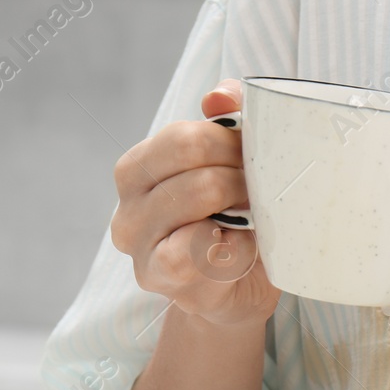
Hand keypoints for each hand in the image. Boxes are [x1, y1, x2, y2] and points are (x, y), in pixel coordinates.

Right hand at [110, 79, 280, 327]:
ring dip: (243, 204)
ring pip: (199, 196)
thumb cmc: (239, 223)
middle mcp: (127, 207)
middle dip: (241, 169)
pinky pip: (197, 248)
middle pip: (192, 156)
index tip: (257, 163)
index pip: (185, 135)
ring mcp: (139, 246)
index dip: (233, 143)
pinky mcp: (160, 278)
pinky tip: (244, 249)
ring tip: (256, 219)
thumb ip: (230, 120)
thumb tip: (218, 95)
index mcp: (138, 169)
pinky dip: (233, 245)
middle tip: (262, 191)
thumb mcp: (236, 166)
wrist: (240, 294)